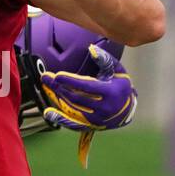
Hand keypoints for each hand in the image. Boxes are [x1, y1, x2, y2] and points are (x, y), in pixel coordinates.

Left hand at [40, 45, 136, 166]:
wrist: (128, 110)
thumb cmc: (121, 87)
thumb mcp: (118, 71)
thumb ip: (105, 60)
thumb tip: (92, 49)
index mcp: (111, 92)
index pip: (87, 86)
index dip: (71, 81)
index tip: (57, 75)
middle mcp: (104, 108)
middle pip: (76, 97)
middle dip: (59, 87)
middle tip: (46, 78)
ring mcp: (97, 119)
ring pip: (72, 108)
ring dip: (57, 98)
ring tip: (47, 87)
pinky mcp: (91, 126)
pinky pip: (73, 123)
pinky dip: (60, 119)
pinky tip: (48, 113)